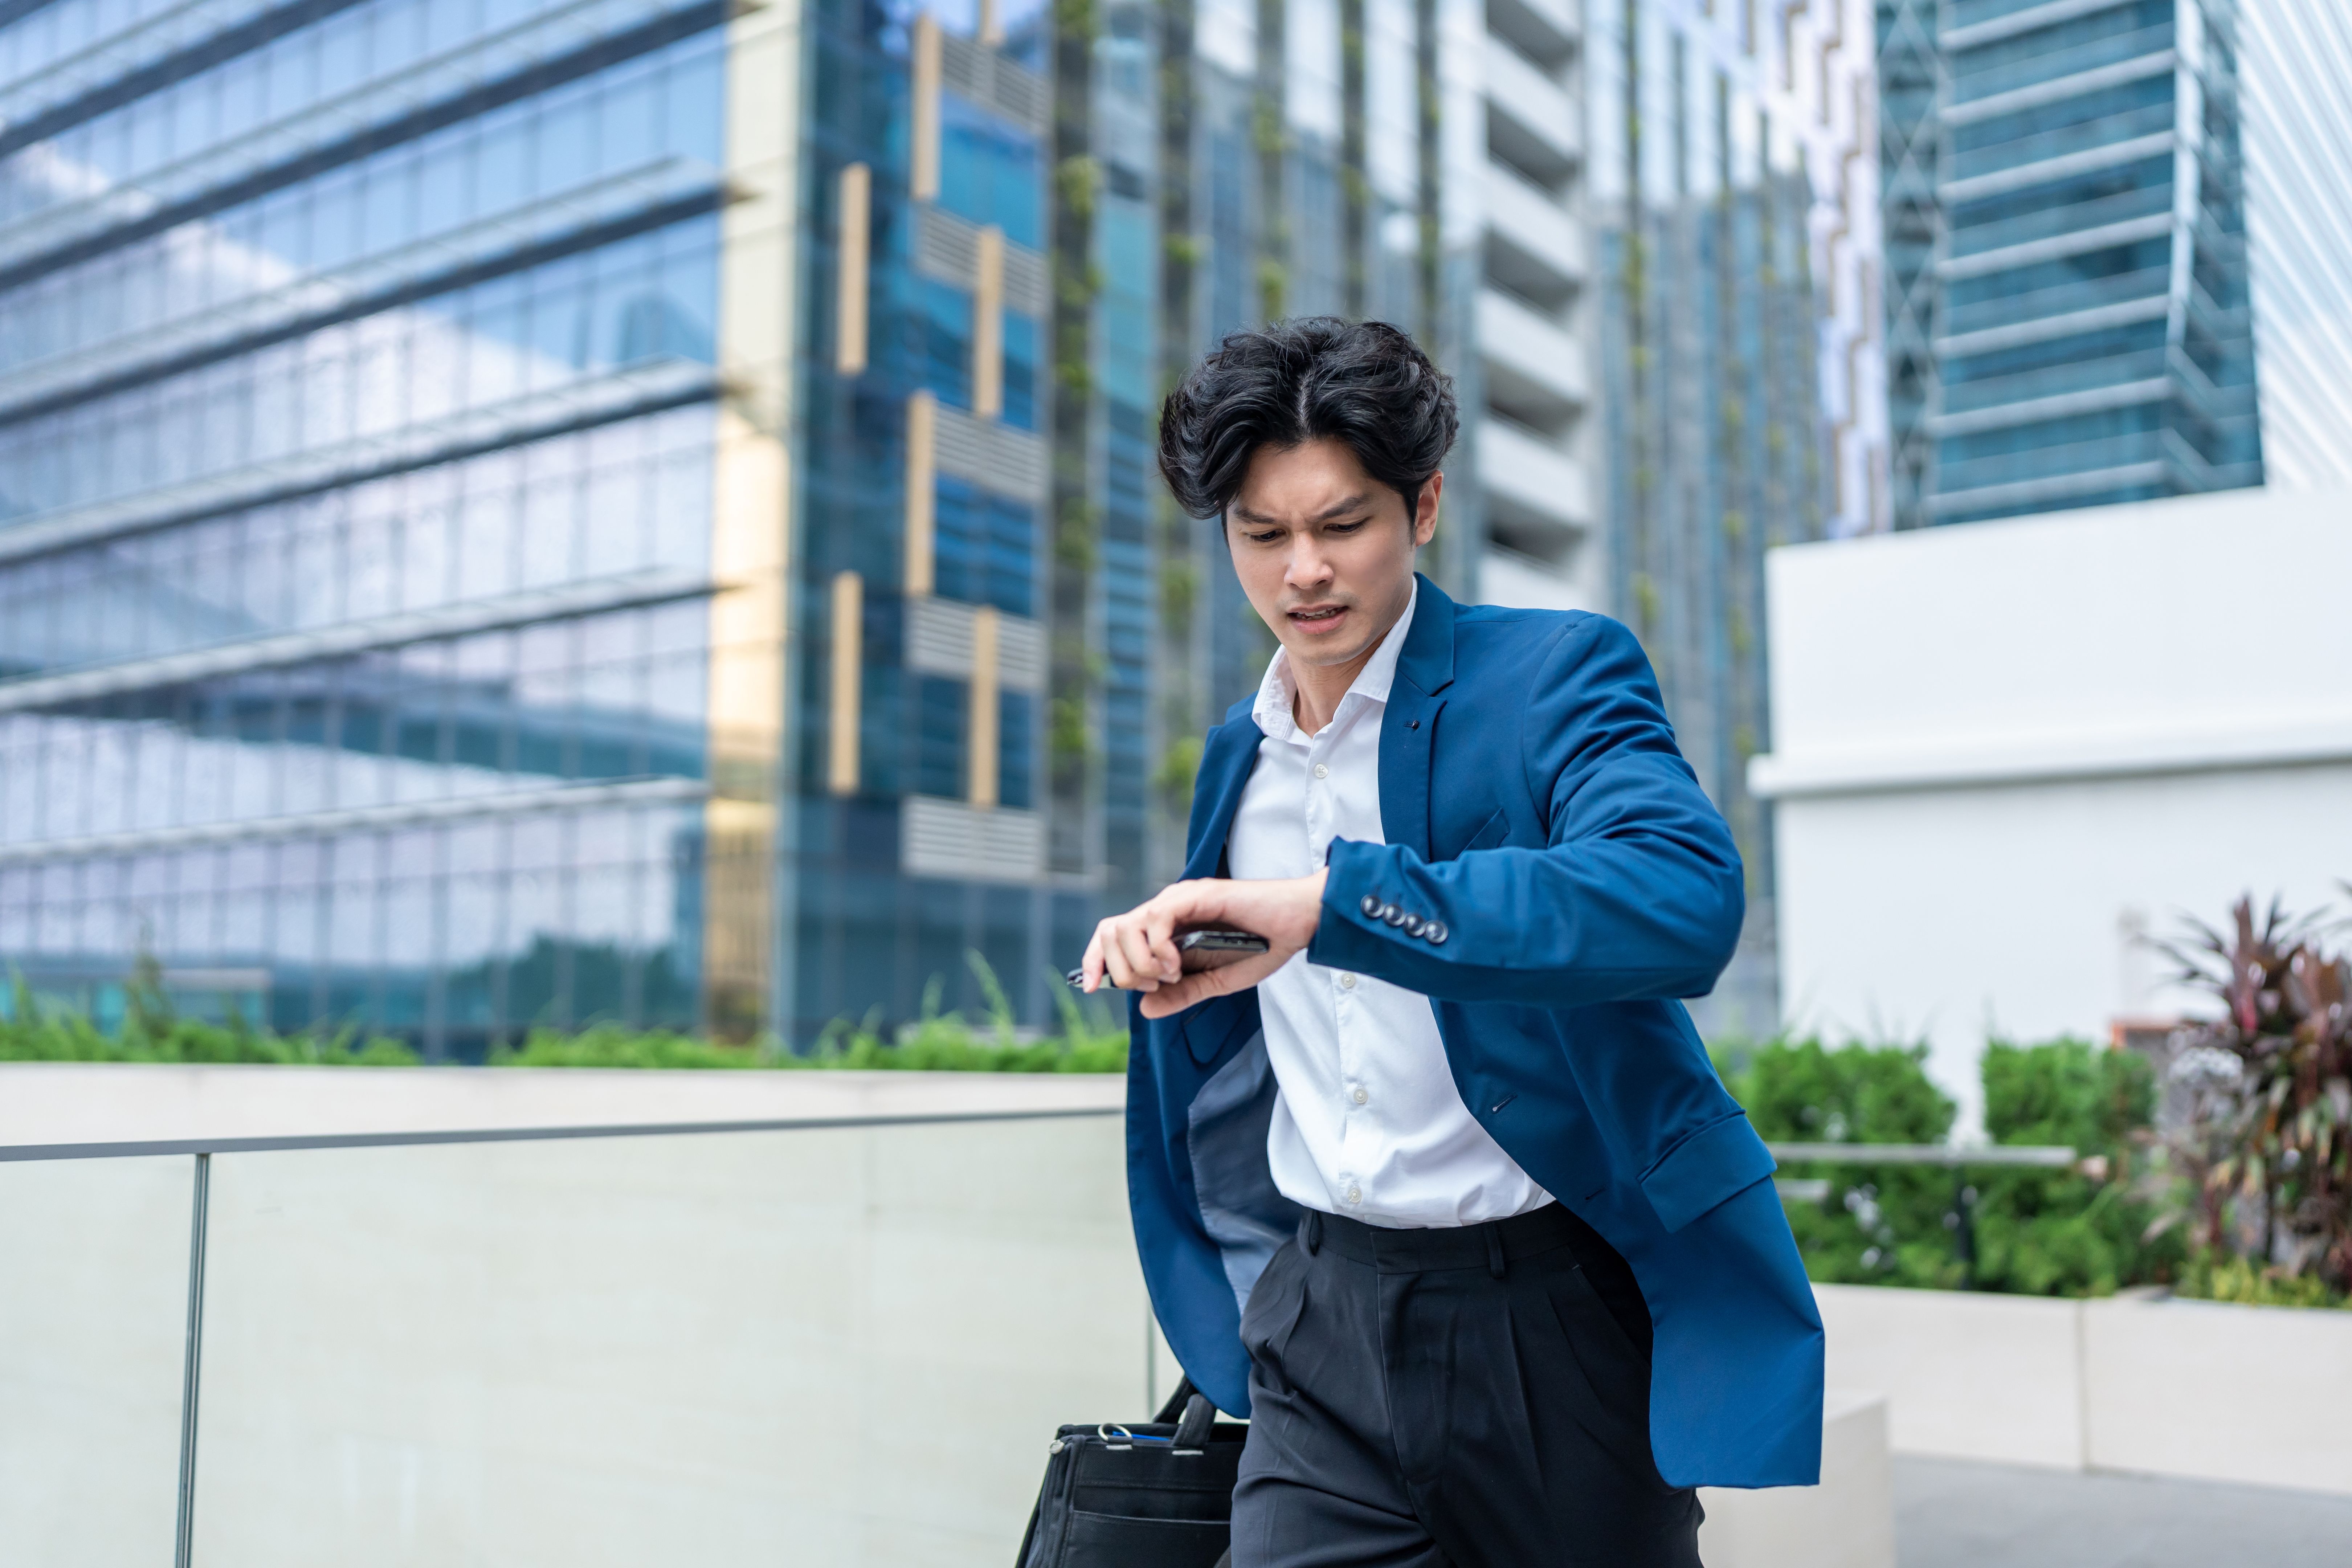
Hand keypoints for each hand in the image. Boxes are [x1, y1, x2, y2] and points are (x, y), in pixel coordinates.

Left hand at [1080, 869, 1328, 1018]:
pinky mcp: (1195, 895)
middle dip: (1119, 969)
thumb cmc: (1261, 947)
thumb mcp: (1215, 983)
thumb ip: (1181, 994)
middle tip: (1152, 985)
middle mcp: (1165, 908)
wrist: (1298, 926)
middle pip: (1108, 931)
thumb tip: (1143, 1008)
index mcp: (1165, 926)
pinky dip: (1159, 949)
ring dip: (1139, 962)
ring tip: (1169, 975)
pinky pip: (1156, 919)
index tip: (1090, 989)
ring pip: (1126, 926)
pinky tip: (1179, 965)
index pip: (1111, 935)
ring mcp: (1178, 899)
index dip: (1093, 960)